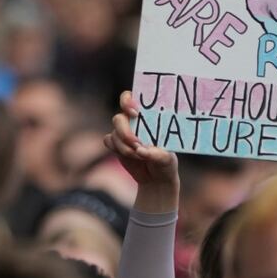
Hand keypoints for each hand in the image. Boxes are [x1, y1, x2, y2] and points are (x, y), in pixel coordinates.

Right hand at [103, 91, 179, 212]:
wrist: (156, 179)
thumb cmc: (166, 162)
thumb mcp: (167, 159)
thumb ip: (157, 154)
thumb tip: (141, 150)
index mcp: (146, 116)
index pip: (130, 98)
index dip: (127, 101)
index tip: (135, 112)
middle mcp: (132, 121)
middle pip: (119, 118)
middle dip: (125, 132)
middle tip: (136, 144)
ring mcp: (122, 132)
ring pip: (114, 134)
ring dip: (124, 147)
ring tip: (139, 156)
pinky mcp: (115, 144)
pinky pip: (108, 142)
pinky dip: (118, 150)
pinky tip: (131, 157)